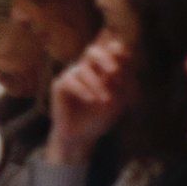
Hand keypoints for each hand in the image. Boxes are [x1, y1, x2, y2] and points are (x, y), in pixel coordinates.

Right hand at [46, 38, 128, 163]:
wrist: (82, 135)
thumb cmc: (101, 116)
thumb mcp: (119, 100)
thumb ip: (121, 83)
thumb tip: (119, 67)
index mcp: (103, 69)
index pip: (109, 50)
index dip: (117, 50)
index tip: (126, 58)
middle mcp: (87, 68)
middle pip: (93, 51)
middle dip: (105, 58)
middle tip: (114, 71)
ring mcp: (72, 75)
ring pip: (83, 68)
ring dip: (98, 84)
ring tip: (106, 100)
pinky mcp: (60, 85)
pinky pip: (71, 81)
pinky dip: (83, 90)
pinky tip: (91, 100)